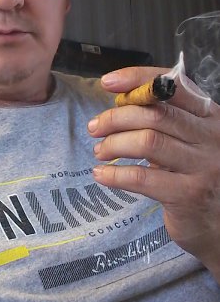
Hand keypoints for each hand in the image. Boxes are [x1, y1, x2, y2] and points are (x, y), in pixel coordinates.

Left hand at [88, 66, 219, 281]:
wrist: (219, 224)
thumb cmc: (195, 173)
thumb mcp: (188, 138)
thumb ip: (163, 117)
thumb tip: (120, 98)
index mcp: (209, 115)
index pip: (173, 85)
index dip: (138, 78)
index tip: (108, 82)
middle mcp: (211, 136)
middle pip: (155, 113)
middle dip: (116, 117)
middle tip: (95, 127)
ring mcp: (204, 166)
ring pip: (148, 141)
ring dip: (114, 144)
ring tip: (100, 151)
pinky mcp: (190, 195)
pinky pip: (143, 177)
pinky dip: (115, 174)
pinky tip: (101, 174)